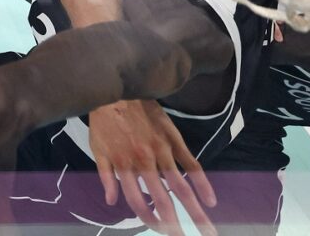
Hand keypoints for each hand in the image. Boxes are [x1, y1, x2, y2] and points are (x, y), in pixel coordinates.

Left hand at [88, 101, 216, 235]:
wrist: (118, 88)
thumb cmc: (104, 121)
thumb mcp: (97, 149)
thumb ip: (106, 177)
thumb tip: (112, 202)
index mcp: (124, 167)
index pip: (139, 203)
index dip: (150, 219)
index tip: (161, 229)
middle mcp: (145, 163)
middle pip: (164, 201)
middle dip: (177, 225)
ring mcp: (162, 152)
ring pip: (181, 187)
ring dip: (195, 211)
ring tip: (207, 228)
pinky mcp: (174, 139)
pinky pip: (191, 164)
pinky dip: (202, 183)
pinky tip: (211, 200)